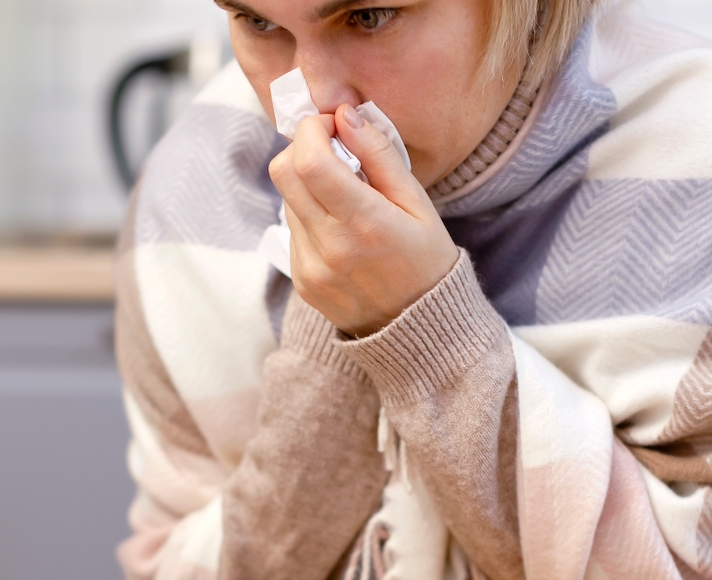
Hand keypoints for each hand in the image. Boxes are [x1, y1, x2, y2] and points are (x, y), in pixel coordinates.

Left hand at [268, 105, 459, 336]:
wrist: (419, 331)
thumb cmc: (427, 262)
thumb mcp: (419, 204)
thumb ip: (380, 155)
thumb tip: (345, 115)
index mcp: (365, 223)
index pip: (309, 160)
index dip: (313, 130)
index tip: (332, 126)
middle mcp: (330, 247)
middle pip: (283, 173)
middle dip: (302, 149)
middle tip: (333, 151)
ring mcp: (311, 268)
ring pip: (286, 200)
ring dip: (308, 185)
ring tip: (345, 198)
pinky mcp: (302, 282)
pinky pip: (292, 231)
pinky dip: (310, 217)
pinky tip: (341, 230)